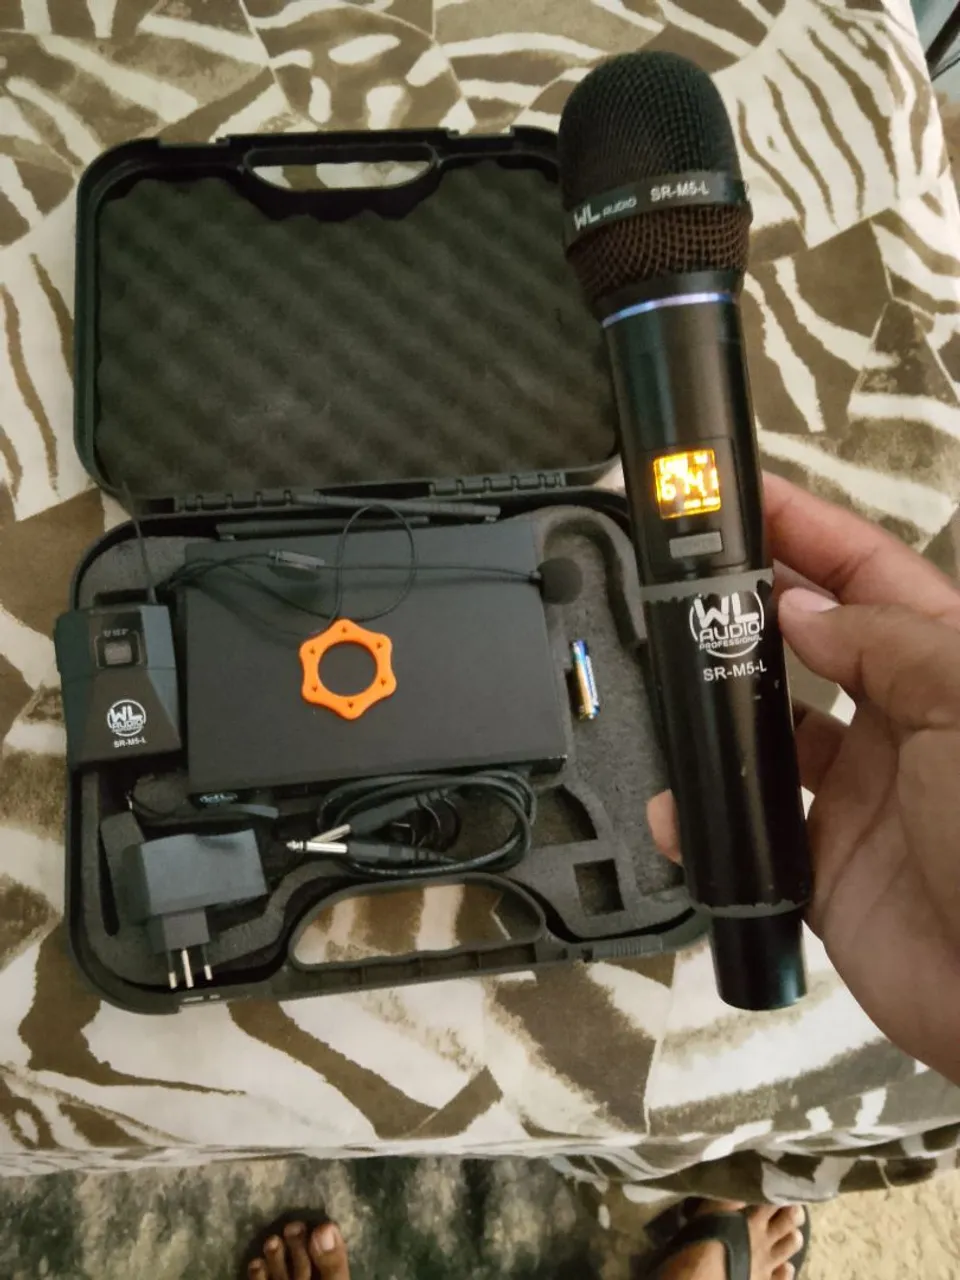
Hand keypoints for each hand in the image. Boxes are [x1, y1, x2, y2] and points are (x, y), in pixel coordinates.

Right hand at [647, 474, 959, 1080]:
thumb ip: (886, 645)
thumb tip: (799, 612)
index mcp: (945, 665)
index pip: (868, 575)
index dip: (807, 529)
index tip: (737, 495)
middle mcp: (899, 720)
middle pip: (809, 645)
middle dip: (746, 610)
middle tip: (672, 585)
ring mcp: (857, 794)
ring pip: (769, 733)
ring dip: (715, 712)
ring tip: (659, 686)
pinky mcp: (821, 867)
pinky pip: (750, 830)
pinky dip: (707, 819)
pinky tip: (674, 810)